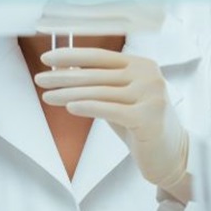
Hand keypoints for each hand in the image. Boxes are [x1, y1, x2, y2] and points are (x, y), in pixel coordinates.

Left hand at [35, 48, 188, 190]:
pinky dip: (88, 107)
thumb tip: (65, 69)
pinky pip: (110, 110)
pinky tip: (69, 107)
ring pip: (100, 92)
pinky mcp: (148, 118)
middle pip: (97, 74)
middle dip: (65, 76)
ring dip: (69, 93)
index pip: (101, 56)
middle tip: (40, 79)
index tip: (48, 58)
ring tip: (47, 96)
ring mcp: (151, 96)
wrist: (170, 154)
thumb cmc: (141, 124)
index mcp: (142, 65)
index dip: (73, 55)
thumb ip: (100, 83)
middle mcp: (149, 76)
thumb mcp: (120, 98)